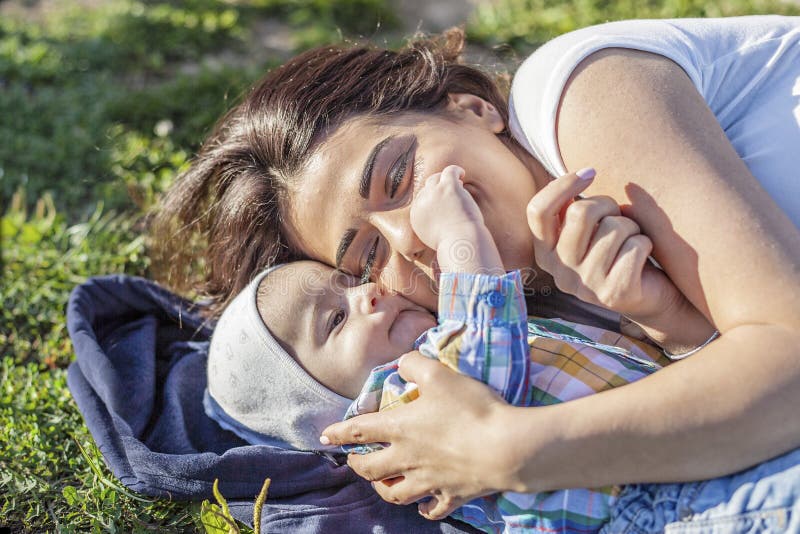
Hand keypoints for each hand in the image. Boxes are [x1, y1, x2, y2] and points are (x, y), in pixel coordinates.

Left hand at [320, 351, 512, 519]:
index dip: (338, 433)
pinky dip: (423, 509)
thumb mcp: (440, 374)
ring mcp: (429, 481)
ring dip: (383, 489)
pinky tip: (422, 506)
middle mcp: (408, 458)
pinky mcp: (452, 495)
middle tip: (352, 462)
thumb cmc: (470, 408)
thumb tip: (401, 362)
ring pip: (395, 493)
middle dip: (357, 465)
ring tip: (380, 484)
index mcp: (400, 428)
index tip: (324, 437)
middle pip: (371, 470)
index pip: (358, 431)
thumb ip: (414, 364)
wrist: (505, 448)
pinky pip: (432, 509)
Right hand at [410, 165, 485, 250]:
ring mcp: (434, 193)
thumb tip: (438, 221)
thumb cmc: (454, 244)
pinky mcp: (447, 187)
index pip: (421, 200)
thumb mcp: (435, 239)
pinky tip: (462, 175)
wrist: (459, 242)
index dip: (434, 200)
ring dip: (446, 180)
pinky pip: (449, 170)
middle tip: (452, 195)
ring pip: (436, 177)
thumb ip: (432, 228)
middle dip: (438, 190)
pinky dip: (456, 171)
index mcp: (416, 215)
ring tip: (458, 184)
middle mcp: (421, 202)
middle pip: (427, 188)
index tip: (446, 204)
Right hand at [526, 169, 680, 318]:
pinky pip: (634, 247)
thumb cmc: (618, 251)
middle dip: (607, 204)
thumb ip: (573, 209)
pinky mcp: (613, 294)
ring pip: (613, 228)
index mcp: (545, 253)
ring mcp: (585, 286)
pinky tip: (644, 256)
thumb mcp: (589, 230)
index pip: (538, 211)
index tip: (590, 172)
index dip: (563, 185)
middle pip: (579, 213)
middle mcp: (559, 272)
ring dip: (632, 226)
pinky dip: (646, 243)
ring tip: (632, 240)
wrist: (651, 297)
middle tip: (619, 215)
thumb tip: (580, 174)